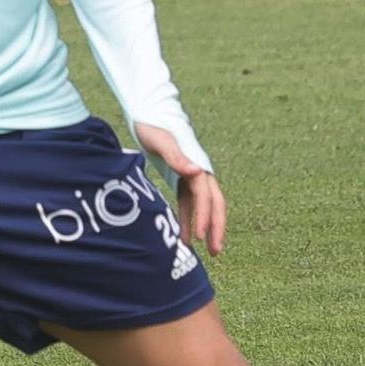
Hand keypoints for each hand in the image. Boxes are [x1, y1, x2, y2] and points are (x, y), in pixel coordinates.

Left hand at [135, 123, 226, 256]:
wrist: (147, 113)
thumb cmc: (153, 126)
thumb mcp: (162, 141)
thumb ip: (178, 157)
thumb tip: (198, 172)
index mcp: (198, 164)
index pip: (205, 196)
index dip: (205, 217)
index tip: (202, 237)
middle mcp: (199, 172)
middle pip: (214, 204)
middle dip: (217, 228)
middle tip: (216, 252)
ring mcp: (191, 176)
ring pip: (204, 207)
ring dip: (206, 227)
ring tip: (208, 252)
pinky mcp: (181, 178)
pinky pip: (188, 203)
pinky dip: (188, 219)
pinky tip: (184, 237)